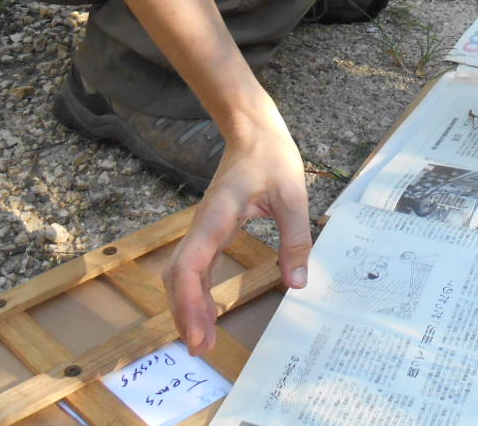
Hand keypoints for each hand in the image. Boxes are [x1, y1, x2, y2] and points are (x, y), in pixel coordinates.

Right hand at [163, 110, 311, 353]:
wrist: (253, 130)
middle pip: (179, 276)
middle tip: (201, 348)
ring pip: (184, 274)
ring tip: (203, 340)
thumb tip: (298, 283)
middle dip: (185, 313)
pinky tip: (208, 312)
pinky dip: (198, 292)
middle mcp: (203, 226)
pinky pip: (197, 267)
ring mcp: (204, 229)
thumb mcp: (293, 194)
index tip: (199, 332)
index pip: (190, 265)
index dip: (189, 302)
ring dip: (189, 306)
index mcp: (217, 217)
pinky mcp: (212, 231)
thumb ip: (295, 239)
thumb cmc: (271, 157)